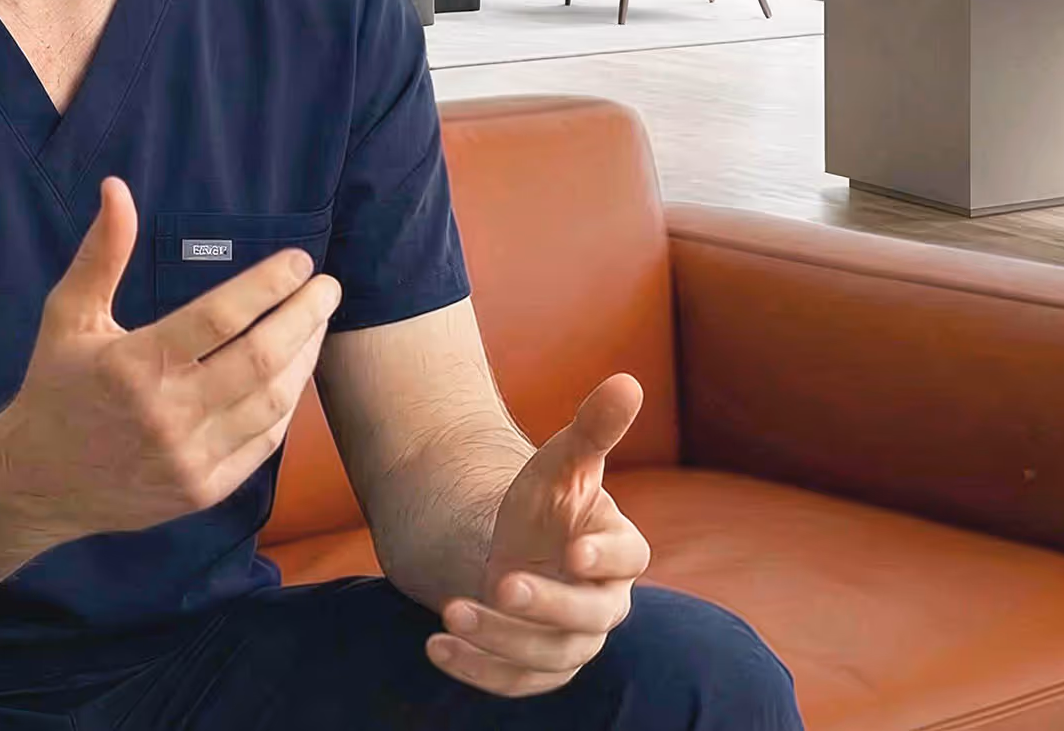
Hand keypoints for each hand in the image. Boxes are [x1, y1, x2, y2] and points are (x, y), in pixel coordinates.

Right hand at [0, 177, 340, 544]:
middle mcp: (166, 414)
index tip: (300, 262)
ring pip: (273, 401)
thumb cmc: (55, 388)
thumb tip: (118, 188)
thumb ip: (101, 253)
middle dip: (306, 316)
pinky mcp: (203, 491)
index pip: (221, 318)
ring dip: (305, 357)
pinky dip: (287, 404)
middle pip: (261, 358)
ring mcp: (189, 458)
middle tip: (328, 287)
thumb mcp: (68, 315)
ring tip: (317, 323)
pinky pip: (264, 442)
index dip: (269, 285)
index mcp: (134, 365)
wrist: (36, 483)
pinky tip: (294, 372)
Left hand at [429, 374, 650, 697]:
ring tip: (451, 612)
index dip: (606, 555)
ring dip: (500, 639)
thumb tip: (627, 381)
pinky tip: (435, 646)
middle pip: (588, 617)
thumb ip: (594, 428)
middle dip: (545, 604)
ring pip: (547, 656)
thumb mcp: (560, 462)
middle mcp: (602, 604)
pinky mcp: (535, 670)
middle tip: (501, 582)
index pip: (628, 558)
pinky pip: (513, 682)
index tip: (574, 548)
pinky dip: (476, 670)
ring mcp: (570, 642)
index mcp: (618, 552)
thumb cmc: (545, 503)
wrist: (510, 548)